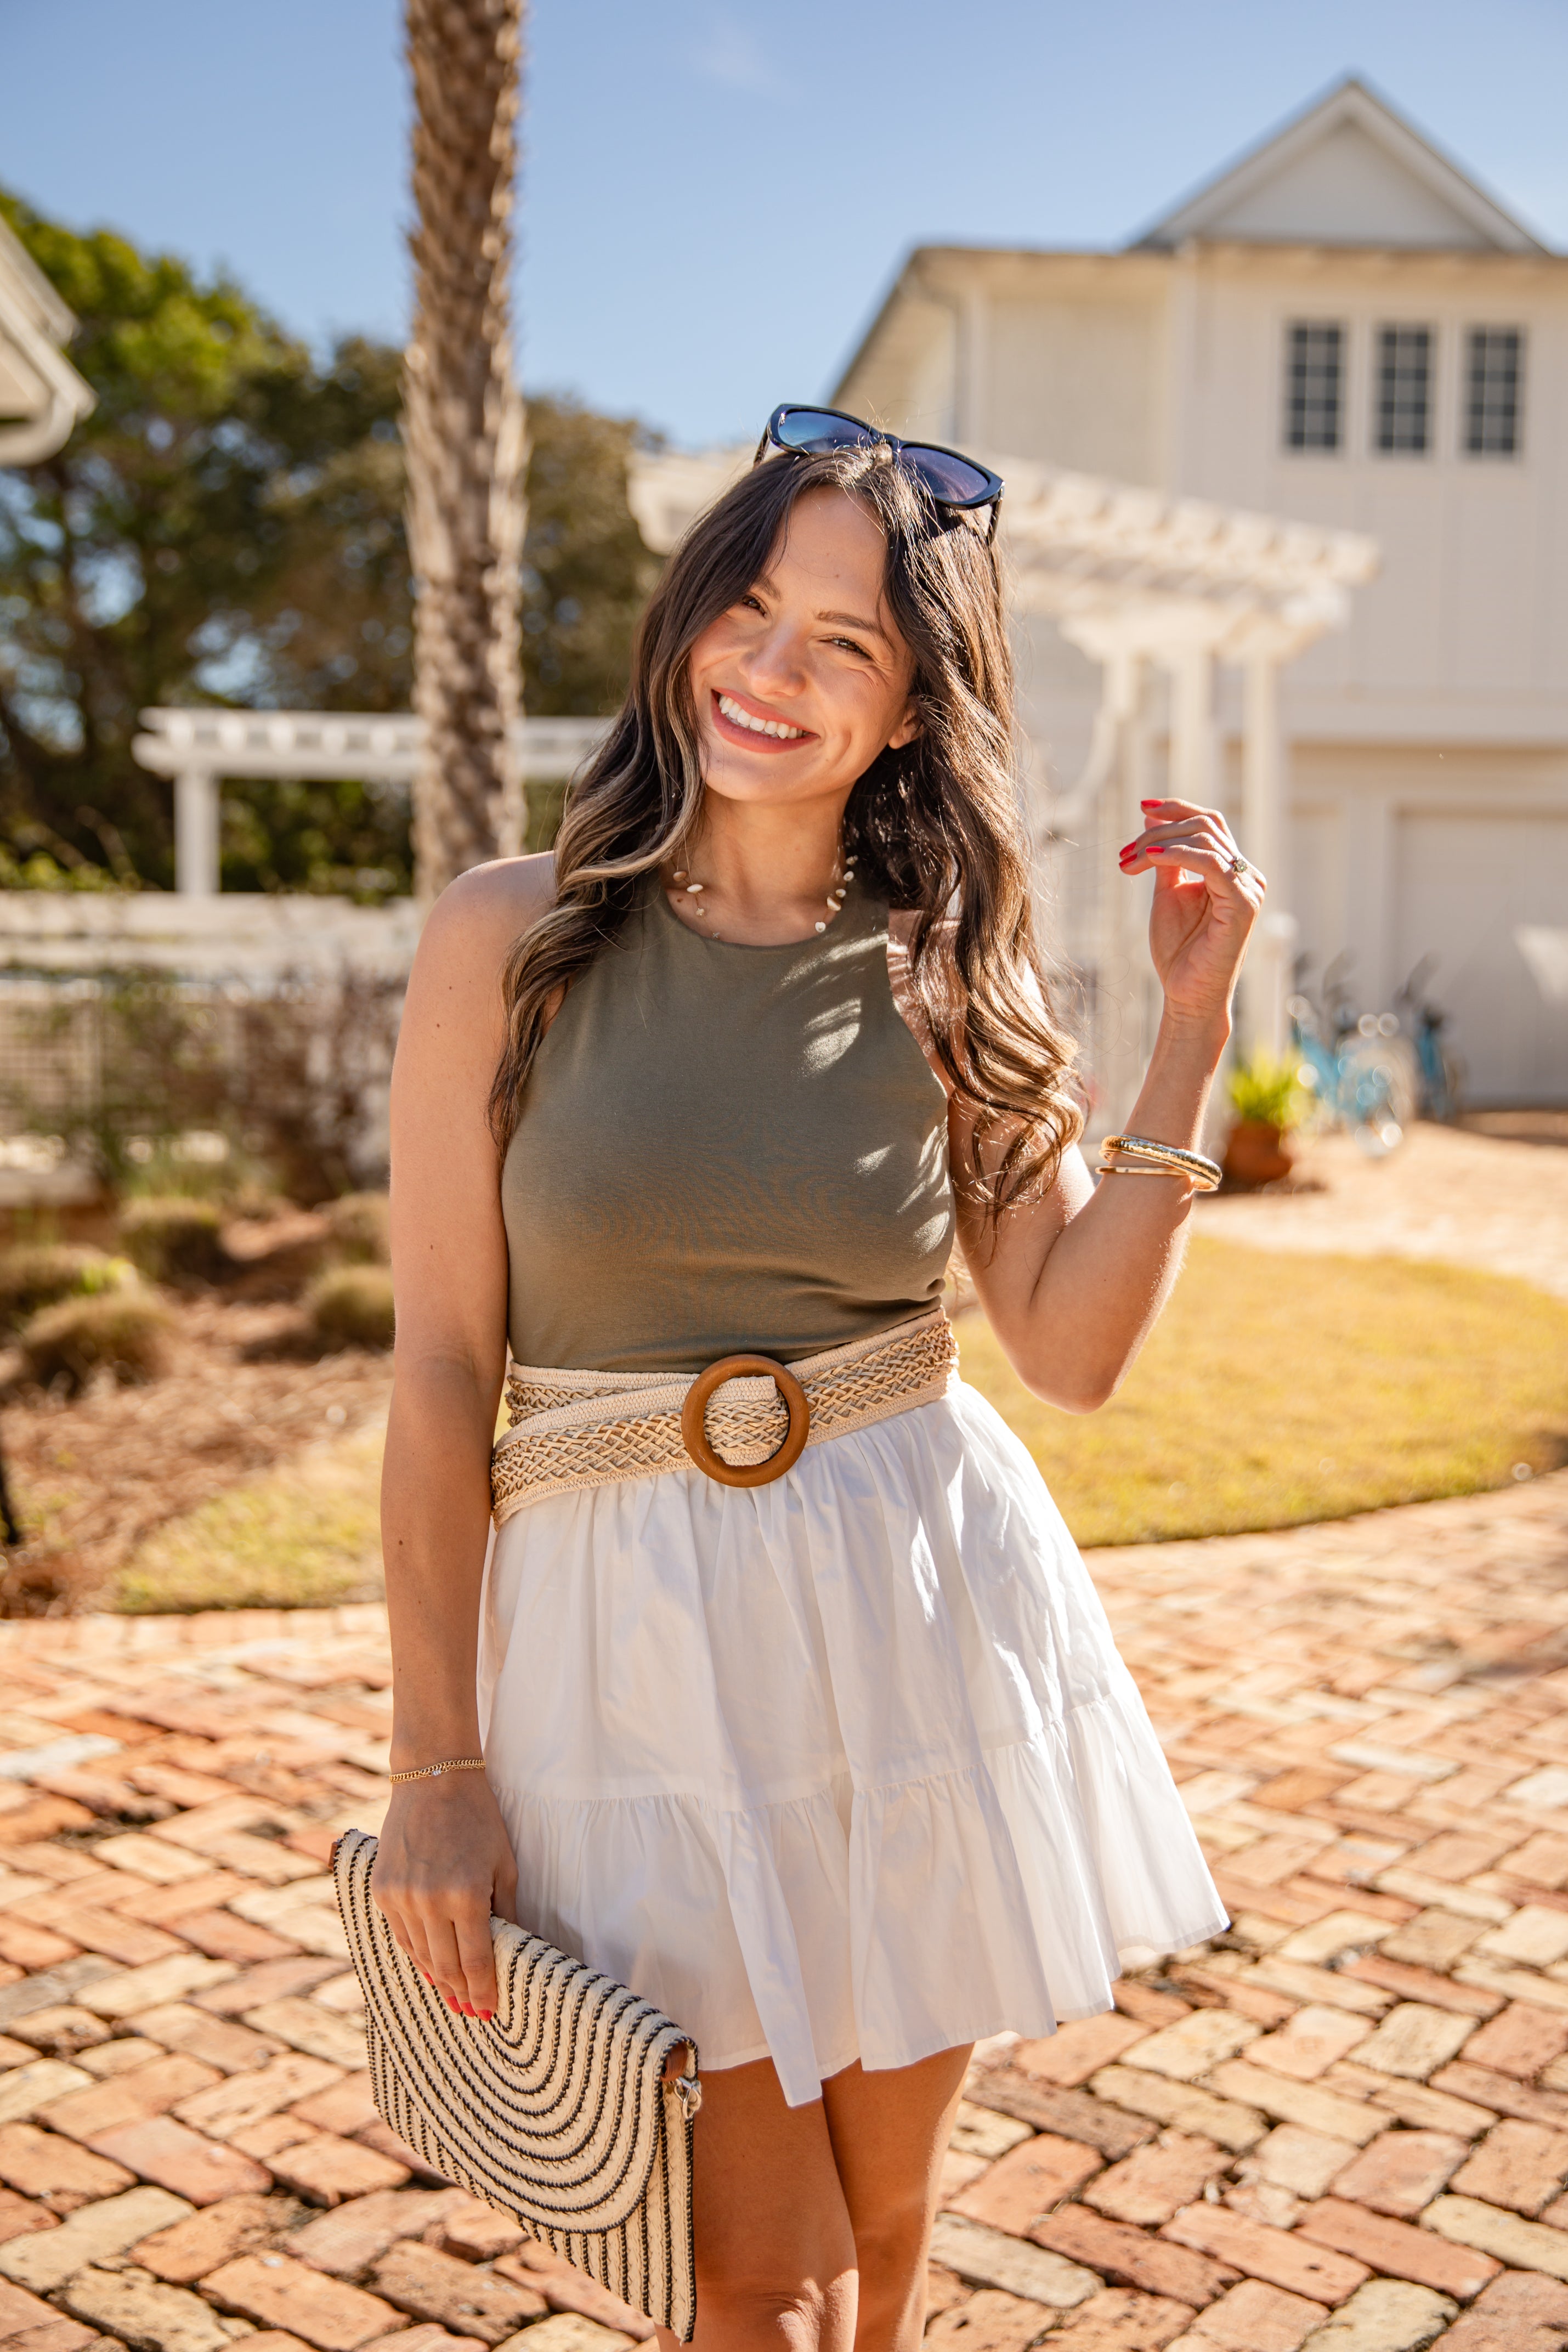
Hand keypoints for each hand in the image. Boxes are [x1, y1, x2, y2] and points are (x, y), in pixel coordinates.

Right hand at [370, 1774, 517, 2019]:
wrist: (432, 1779)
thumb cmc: (478, 1819)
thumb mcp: (504, 1864)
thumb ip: (506, 1912)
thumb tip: (511, 1952)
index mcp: (466, 1895)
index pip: (476, 1960)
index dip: (483, 1990)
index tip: (489, 2012)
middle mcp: (429, 1901)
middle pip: (445, 1965)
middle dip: (461, 1991)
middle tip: (471, 2011)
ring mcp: (401, 1896)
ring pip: (420, 1954)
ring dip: (437, 1978)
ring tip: (452, 1996)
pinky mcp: (382, 1889)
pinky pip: (400, 1934)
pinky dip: (416, 1953)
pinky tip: (428, 1966)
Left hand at [1119, 798, 1265, 1032]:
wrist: (1186, 995)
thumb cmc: (1178, 951)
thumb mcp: (1167, 894)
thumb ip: (1165, 858)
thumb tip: (1152, 817)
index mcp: (1230, 871)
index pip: (1209, 823)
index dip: (1178, 808)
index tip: (1143, 806)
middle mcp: (1246, 875)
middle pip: (1205, 825)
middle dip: (1159, 831)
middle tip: (1125, 854)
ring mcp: (1248, 889)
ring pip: (1205, 840)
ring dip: (1159, 844)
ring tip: (1129, 861)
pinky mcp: (1243, 905)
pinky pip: (1212, 864)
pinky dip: (1178, 855)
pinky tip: (1150, 859)